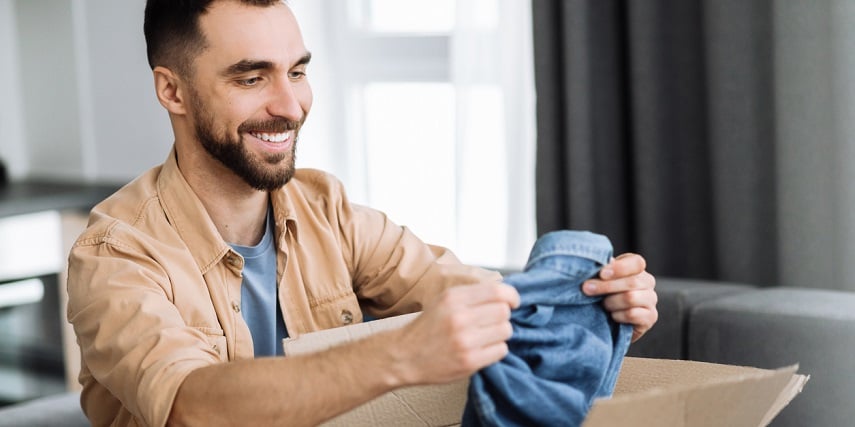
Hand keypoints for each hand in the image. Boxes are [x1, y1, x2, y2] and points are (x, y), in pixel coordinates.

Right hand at [390, 282, 519, 384]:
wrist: (404, 356)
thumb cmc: (427, 328)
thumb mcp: (444, 301)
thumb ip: (472, 295)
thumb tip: (505, 294)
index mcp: (453, 298)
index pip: (497, 291)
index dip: (511, 296)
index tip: (513, 302)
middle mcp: (460, 317)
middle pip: (503, 311)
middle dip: (501, 317)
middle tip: (491, 323)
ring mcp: (465, 340)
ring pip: (505, 331)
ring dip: (499, 334)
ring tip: (485, 337)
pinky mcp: (469, 361)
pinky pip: (501, 350)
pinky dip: (495, 349)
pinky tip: (482, 349)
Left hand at [583, 253, 657, 341]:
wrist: (609, 322)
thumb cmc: (603, 294)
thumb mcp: (601, 280)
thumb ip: (602, 272)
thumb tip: (597, 265)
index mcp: (636, 267)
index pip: (636, 263)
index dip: (619, 268)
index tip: (601, 273)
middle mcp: (647, 281)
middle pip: (632, 281)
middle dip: (606, 286)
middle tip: (586, 288)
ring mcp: (651, 299)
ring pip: (630, 298)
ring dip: (610, 302)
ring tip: (602, 305)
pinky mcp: (650, 317)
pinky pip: (632, 314)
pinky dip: (617, 315)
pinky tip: (612, 316)